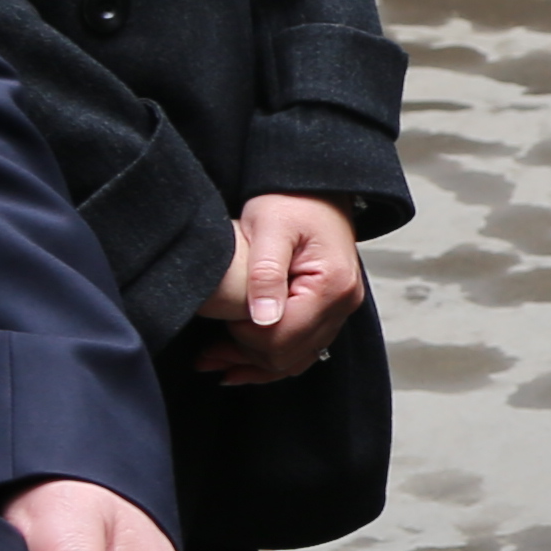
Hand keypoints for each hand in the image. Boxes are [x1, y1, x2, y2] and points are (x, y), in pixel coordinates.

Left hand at [197, 194, 365, 380]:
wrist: (314, 188)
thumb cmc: (292, 199)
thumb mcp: (270, 227)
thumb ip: (265, 273)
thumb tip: (264, 318)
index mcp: (332, 284)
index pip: (286, 336)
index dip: (247, 338)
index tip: (221, 323)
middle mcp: (343, 303)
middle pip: (291, 354)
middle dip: (246, 355)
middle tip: (207, 352)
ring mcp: (339, 310)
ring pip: (296, 359)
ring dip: (254, 363)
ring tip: (215, 360)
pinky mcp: (328, 311)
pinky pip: (302, 349)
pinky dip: (270, 358)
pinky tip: (241, 362)